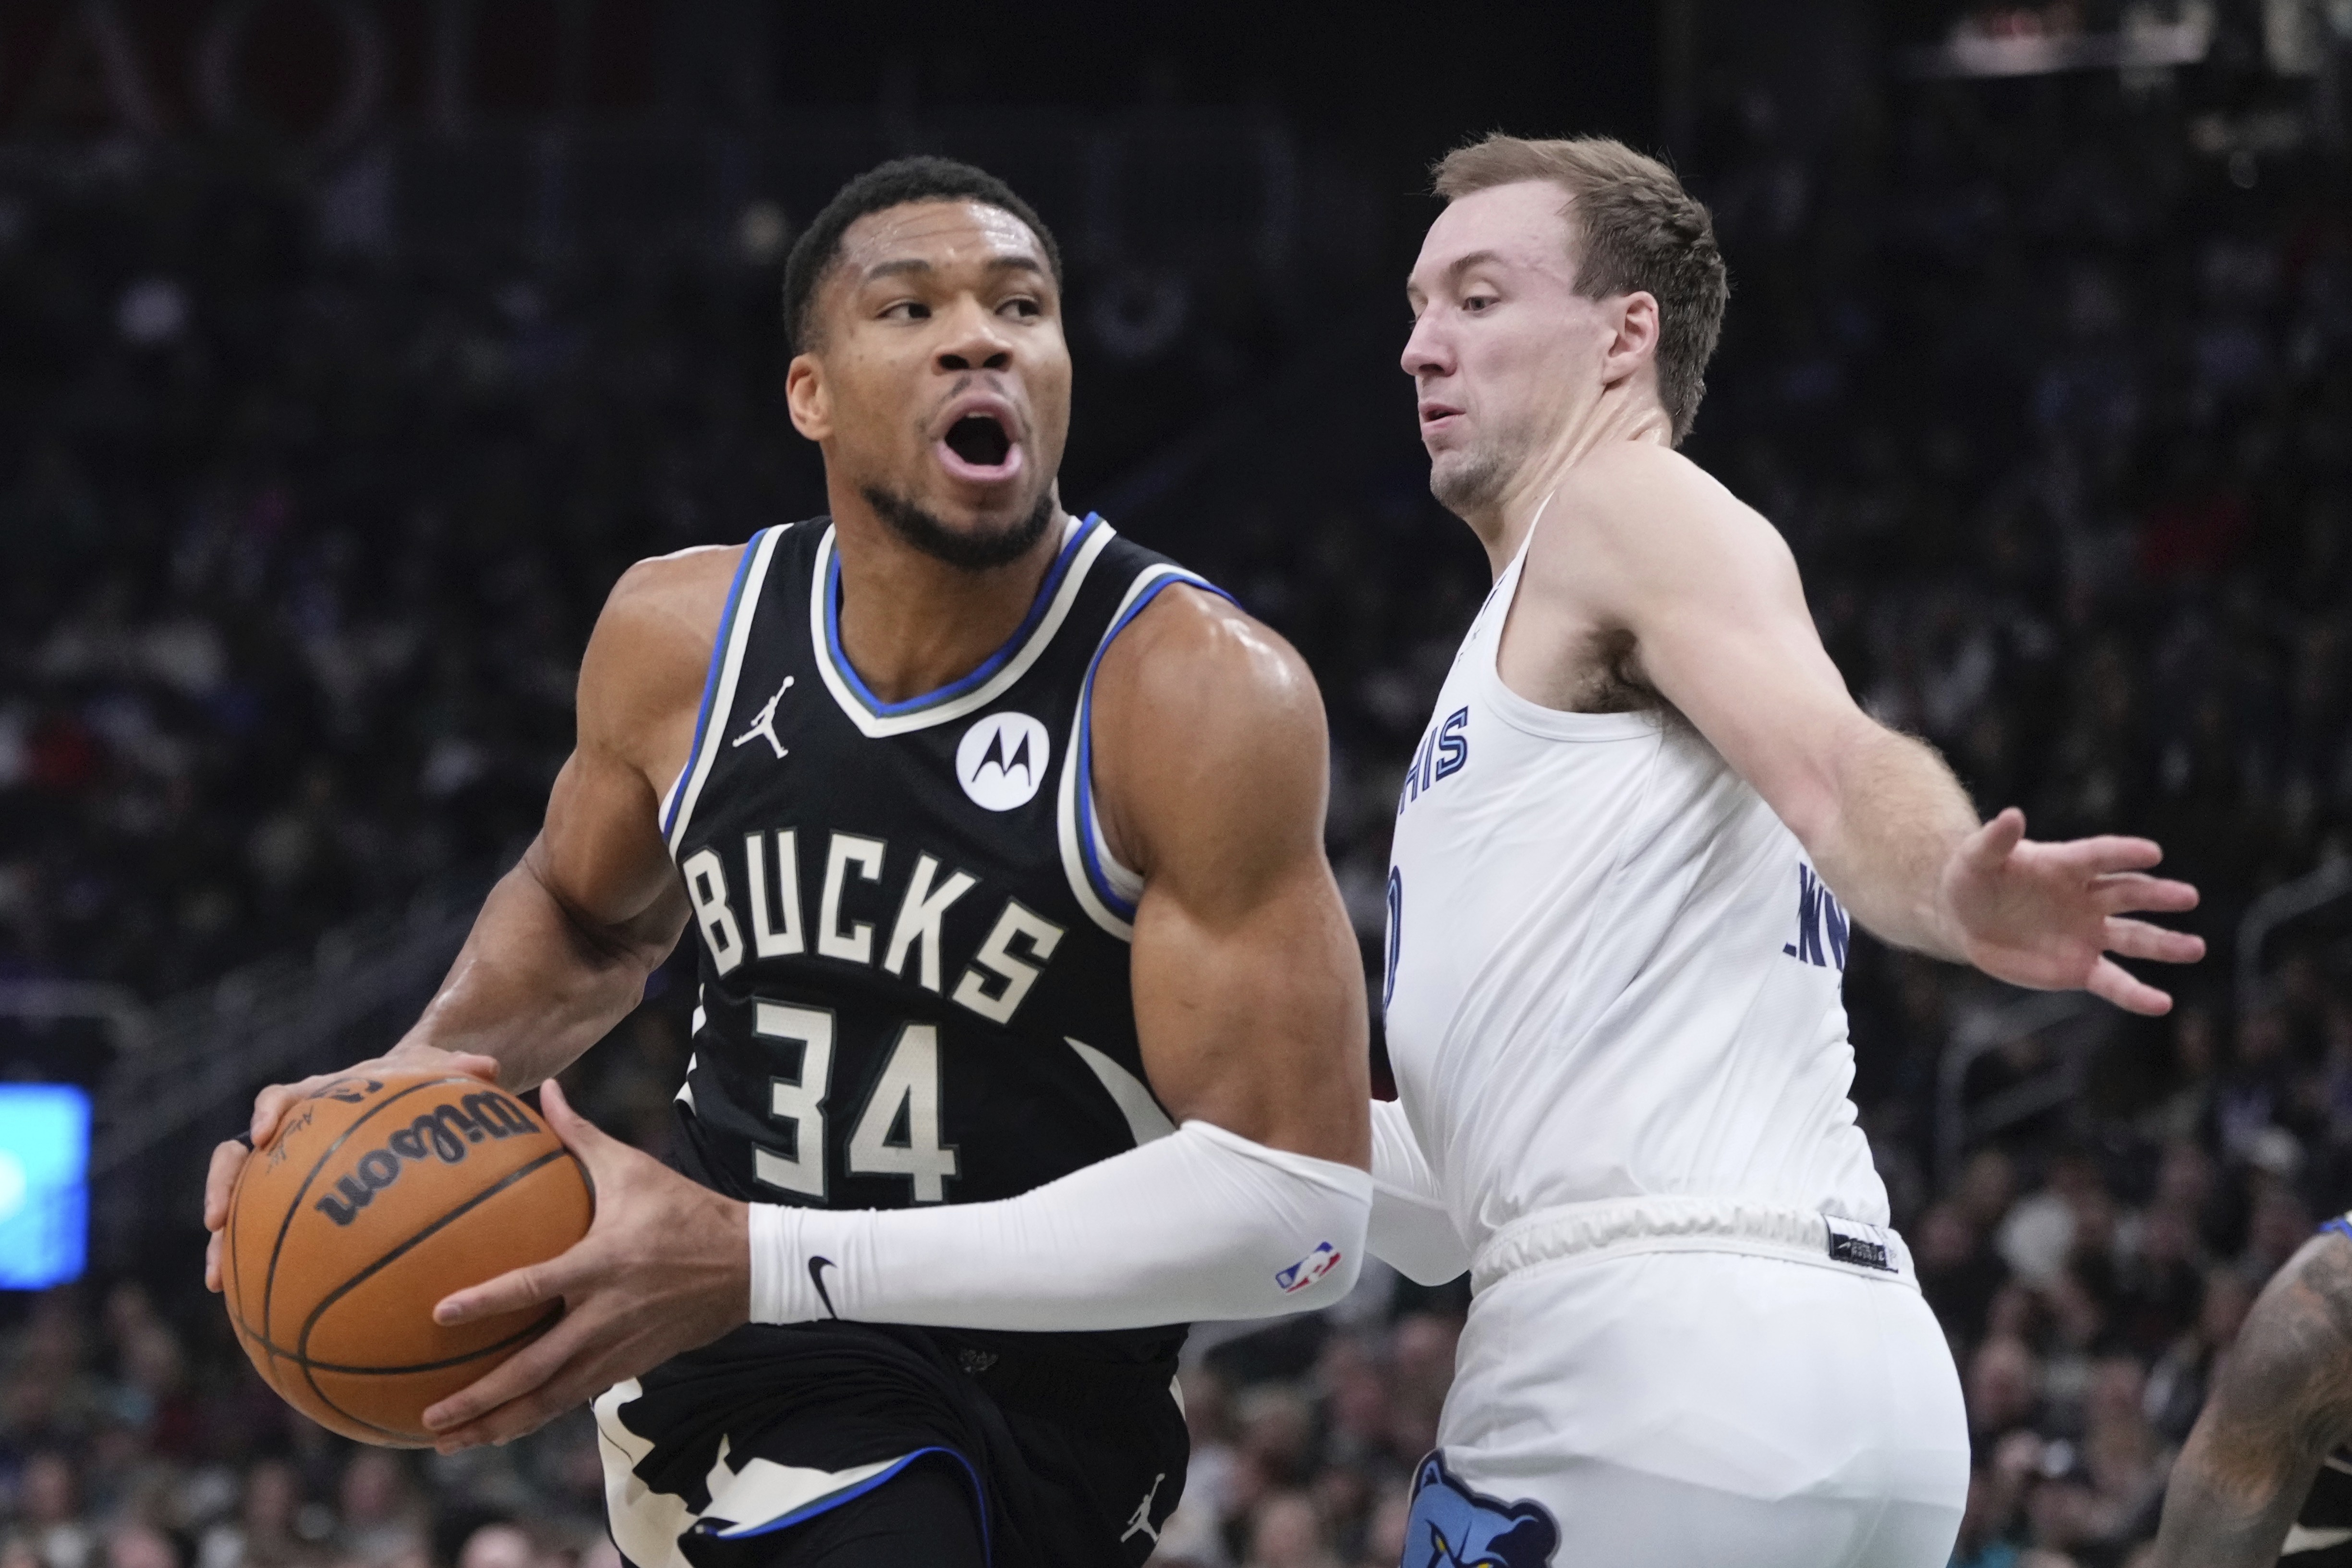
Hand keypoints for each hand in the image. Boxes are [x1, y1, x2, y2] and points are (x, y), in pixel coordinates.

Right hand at [204, 1043, 502, 1292]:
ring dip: (224, 1242)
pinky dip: (257, 1270)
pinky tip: (258, 1308)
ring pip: (236, 1207)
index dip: (267, 1113)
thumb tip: (489, 1067)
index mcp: (312, 1098)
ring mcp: (278, 1177)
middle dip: (220, 1187)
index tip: (264, 1133)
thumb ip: (456, 1070)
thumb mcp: (436, 1075)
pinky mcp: (287, 1212)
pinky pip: (264, 1241)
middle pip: (234, 1157)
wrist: (403, 1104)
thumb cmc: (417, 1087)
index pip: (278, 1098)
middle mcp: (286, 1137)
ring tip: (217, 1279)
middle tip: (216, 1222)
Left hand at [419, 1077, 748, 1450]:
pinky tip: (497, 1429)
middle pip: (535, 1369)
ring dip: (498, 1423)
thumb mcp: (633, 1168)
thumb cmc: (685, 1209)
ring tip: (448, 1441)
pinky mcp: (628, 1367)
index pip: (535, 1286)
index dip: (488, 1302)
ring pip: (550, 1399)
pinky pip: (571, 1400)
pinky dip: (532, 1418)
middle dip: (479, 1398)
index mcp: (602, 1263)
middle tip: (430, 1417)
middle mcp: (605, 1314)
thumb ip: (580, 1134)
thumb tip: (543, 1089)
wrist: (748, 1264)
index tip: (439, 1315)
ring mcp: (617, 1348)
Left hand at [1938, 807, 2204, 1015]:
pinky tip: (2161, 1003)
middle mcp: (2087, 898)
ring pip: (2133, 938)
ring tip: (2194, 948)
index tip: (2153, 853)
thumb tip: (2011, 814)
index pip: (2100, 856)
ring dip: (2164, 944)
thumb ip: (1995, 840)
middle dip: (2158, 896)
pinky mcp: (2081, 967)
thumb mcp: (1975, 858)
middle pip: (2128, 894)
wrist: (1963, 919)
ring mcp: (2088, 933)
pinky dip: (2136, 994)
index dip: (2123, 854)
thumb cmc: (1972, 878)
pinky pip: (2113, 981)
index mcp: (2066, 865)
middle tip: (2188, 897)